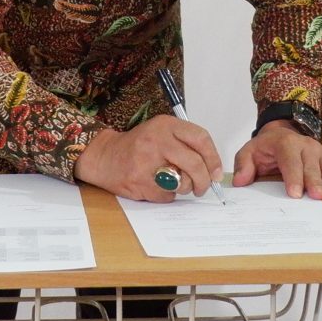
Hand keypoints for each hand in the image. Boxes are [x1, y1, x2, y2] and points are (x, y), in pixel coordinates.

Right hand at [77, 115, 224, 202]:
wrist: (105, 156)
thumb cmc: (139, 146)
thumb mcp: (161, 132)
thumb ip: (186, 144)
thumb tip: (214, 170)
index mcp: (165, 125)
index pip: (201, 139)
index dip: (214, 158)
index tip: (216, 173)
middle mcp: (157, 140)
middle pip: (195, 164)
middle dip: (204, 181)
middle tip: (203, 188)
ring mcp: (147, 162)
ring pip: (183, 183)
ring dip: (184, 188)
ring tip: (174, 183)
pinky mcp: (140, 182)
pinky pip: (167, 196)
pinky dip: (166, 195)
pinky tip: (155, 186)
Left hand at [234, 121, 321, 199]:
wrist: (281, 135)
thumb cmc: (265, 148)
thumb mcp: (249, 152)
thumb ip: (243, 165)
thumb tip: (241, 181)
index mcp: (285, 143)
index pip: (290, 160)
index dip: (293, 177)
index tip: (295, 194)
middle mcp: (306, 146)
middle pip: (314, 165)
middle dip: (317, 181)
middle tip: (320, 198)